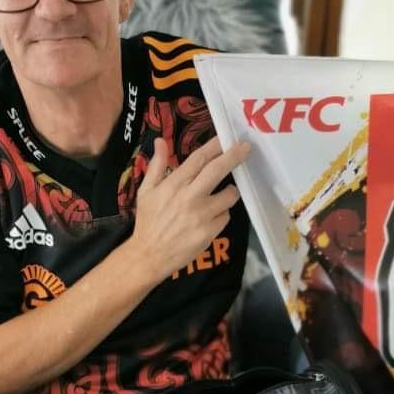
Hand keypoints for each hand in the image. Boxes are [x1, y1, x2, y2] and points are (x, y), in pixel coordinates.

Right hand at [129, 136, 250, 283]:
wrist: (150, 255)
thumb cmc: (148, 222)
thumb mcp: (146, 191)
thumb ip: (156, 165)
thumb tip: (161, 141)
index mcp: (174, 184)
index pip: (199, 158)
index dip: (215, 146)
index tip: (227, 138)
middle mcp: (190, 197)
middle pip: (218, 170)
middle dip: (234, 156)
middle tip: (246, 148)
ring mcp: (201, 215)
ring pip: (229, 195)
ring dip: (230, 192)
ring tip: (223, 194)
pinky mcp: (210, 232)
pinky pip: (225, 216)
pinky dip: (221, 214)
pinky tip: (210, 218)